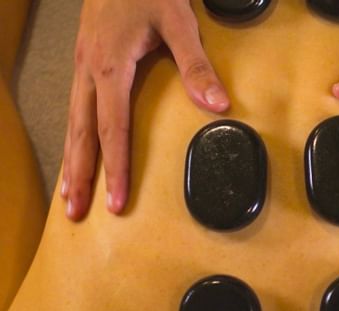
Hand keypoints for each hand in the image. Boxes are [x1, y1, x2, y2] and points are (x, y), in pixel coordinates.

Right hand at [62, 0, 228, 219]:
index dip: (116, 169)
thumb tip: (217, 104)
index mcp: (110, 66)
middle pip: (82, 134)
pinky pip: (74, 108)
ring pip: (72, 123)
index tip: (117, 201)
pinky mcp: (84, 61)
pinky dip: (73, 136)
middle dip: (80, 176)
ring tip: (71, 194)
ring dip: (71, 161)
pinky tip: (76, 150)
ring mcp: (81, 66)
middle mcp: (88, 71)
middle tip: (76, 213)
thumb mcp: (177, 20)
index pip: (113, 130)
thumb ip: (195, 64)